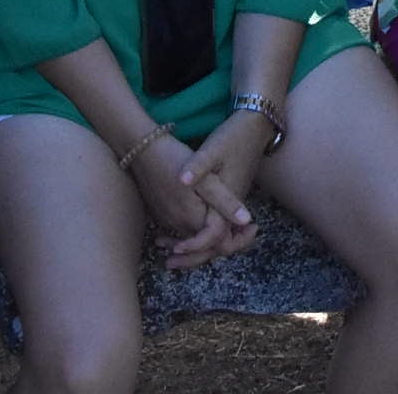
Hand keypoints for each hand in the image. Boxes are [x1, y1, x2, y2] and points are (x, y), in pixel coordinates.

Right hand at [134, 133, 256, 269]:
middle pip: (207, 248)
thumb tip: (247, 221)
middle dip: (229, 243)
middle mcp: (179, 225)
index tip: (255, 228)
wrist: (142, 149)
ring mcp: (168, 220)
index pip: (219, 245)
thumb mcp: (207, 179)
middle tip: (250, 232)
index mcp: (193, 218)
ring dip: (214, 238)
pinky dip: (198, 232)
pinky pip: (183, 231)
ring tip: (236, 229)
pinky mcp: (161, 213)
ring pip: (195, 239)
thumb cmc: (175, 160)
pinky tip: (210, 221)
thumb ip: (225, 202)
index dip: (240, 241)